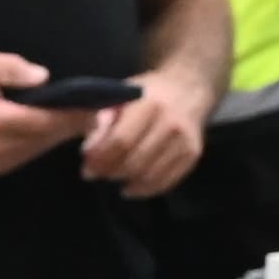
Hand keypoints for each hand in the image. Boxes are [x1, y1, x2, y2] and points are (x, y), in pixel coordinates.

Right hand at [0, 49, 94, 178]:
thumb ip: (11, 68)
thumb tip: (43, 77)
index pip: (47, 122)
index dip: (76, 117)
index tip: (98, 109)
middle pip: (47, 140)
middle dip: (72, 126)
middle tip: (96, 114)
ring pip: (38, 151)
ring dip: (57, 136)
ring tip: (77, 120)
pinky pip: (25, 156)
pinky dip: (39, 143)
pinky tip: (47, 129)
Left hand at [80, 67, 208, 197]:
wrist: (187, 89)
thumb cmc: (148, 92)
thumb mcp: (122, 94)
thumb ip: (103, 118)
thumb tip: (89, 149)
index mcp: (149, 104)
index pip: (121, 141)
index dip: (101, 157)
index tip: (86, 164)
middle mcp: (170, 123)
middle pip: (134, 162)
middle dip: (109, 171)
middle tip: (95, 173)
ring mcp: (184, 141)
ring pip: (149, 175)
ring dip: (125, 181)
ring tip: (111, 176)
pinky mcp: (192, 154)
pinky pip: (165, 181)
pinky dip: (144, 189)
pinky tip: (130, 187)